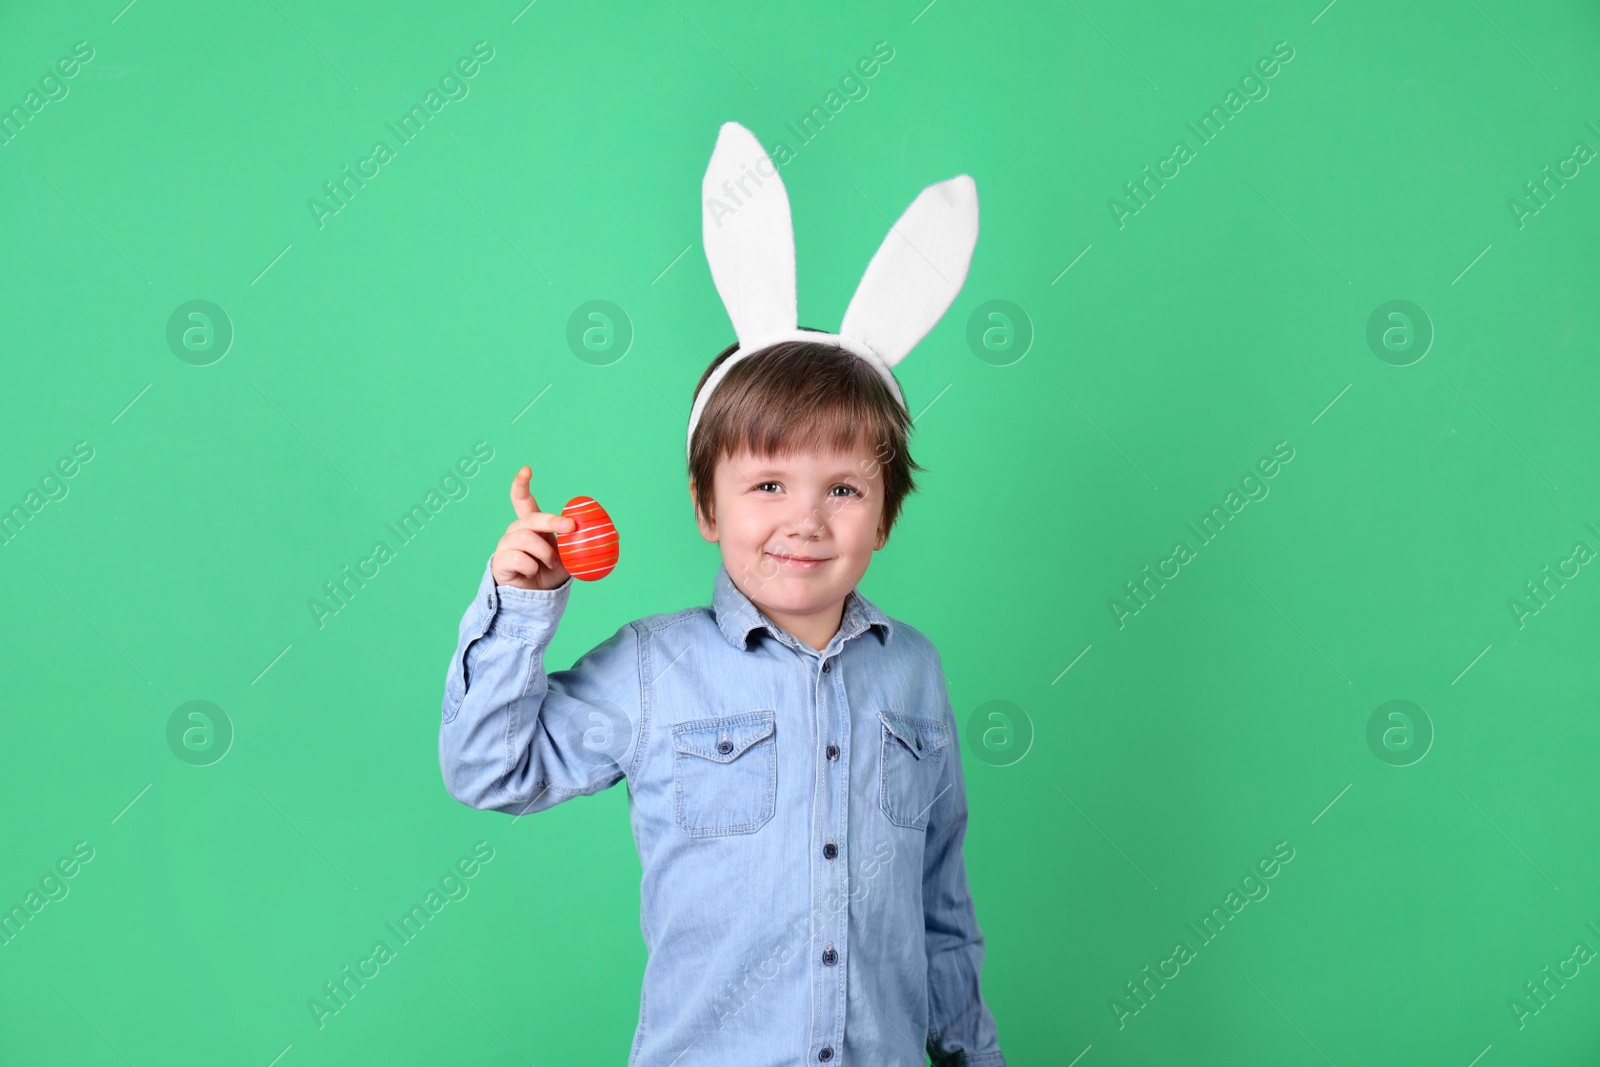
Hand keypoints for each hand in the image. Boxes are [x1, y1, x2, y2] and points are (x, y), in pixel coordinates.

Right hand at [491, 466, 575, 590]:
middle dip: (552, 521)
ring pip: (526, 538)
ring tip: (551, 563)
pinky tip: (533, 572)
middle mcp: (516, 530)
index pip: (521, 499)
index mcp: (531, 525)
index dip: (521, 483)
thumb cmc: (549, 573)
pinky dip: (532, 567)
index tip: (527, 469)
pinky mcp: (501, 560)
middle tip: (570, 527)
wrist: (534, 597)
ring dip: (545, 553)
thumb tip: (616, 533)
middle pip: (531, 517)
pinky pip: (519, 558)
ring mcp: (506, 545)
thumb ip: (585, 544)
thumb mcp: (570, 557)